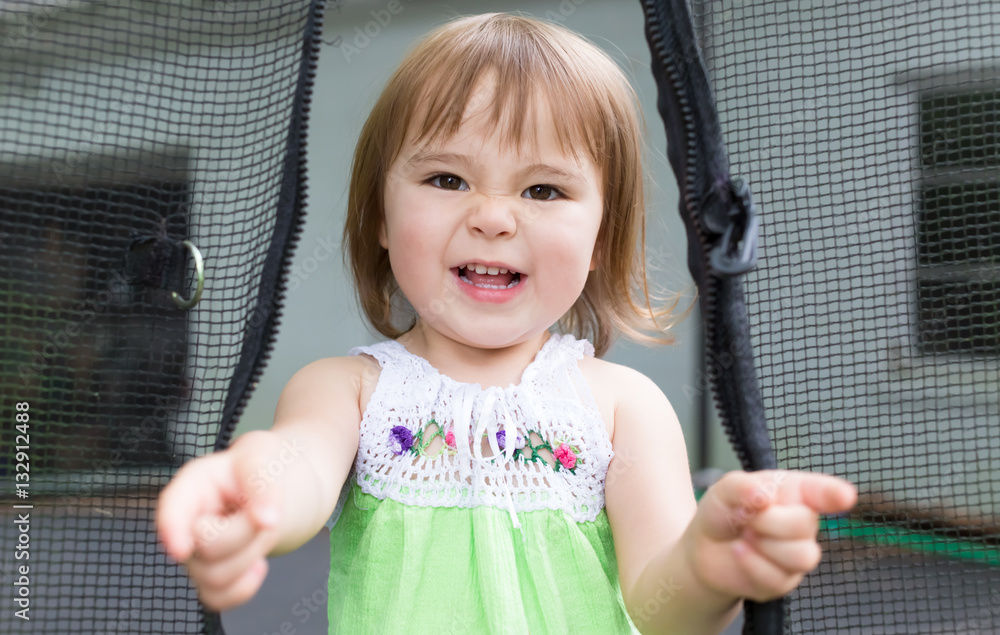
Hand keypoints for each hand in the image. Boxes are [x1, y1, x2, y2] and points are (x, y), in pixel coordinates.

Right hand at [155, 443, 282, 611]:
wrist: (260, 489)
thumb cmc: (252, 472)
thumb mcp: (260, 463)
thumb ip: (263, 486)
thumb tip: (268, 519)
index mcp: (191, 487)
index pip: (172, 511)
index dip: (172, 531)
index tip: (182, 549)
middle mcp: (184, 524)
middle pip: (209, 548)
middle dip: (246, 533)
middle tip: (262, 513)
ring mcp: (192, 554)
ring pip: (216, 577)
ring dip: (251, 555)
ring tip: (259, 531)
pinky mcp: (206, 577)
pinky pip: (219, 598)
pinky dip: (245, 587)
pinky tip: (257, 564)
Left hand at [687, 470, 856, 602]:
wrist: (704, 548)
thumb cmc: (723, 512)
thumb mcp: (725, 489)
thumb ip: (743, 487)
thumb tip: (764, 496)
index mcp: (794, 493)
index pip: (822, 492)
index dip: (834, 493)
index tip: (845, 496)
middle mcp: (803, 523)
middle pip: (805, 524)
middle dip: (769, 521)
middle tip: (747, 518)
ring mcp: (797, 554)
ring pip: (801, 555)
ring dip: (764, 545)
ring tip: (744, 536)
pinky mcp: (785, 581)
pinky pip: (779, 578)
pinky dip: (752, 563)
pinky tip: (739, 552)